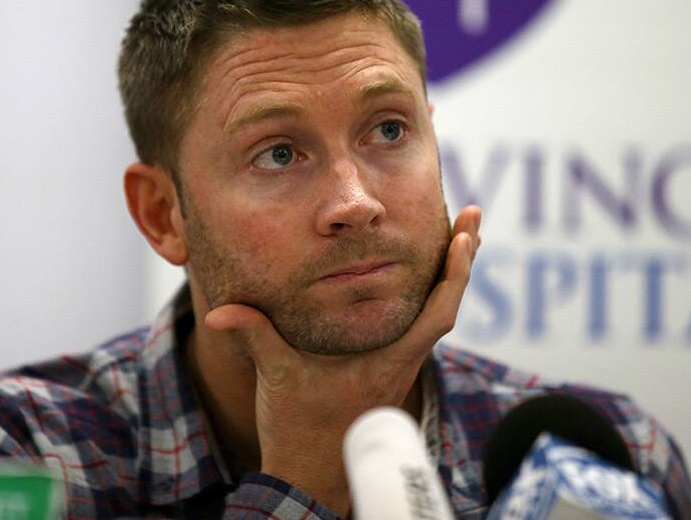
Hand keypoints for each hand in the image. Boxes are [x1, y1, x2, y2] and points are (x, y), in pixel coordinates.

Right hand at [204, 205, 481, 516]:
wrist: (312, 474)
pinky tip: (422, 275)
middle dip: (463, 259)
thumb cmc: (301, 428)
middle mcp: (402, 360)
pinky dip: (429, 294)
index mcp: (388, 361)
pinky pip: (419, 324)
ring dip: (448, 274)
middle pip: (447, 304)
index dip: (455, 275)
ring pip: (435, 313)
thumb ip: (254, 335)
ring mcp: (399, 365)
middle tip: (473, 216)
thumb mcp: (277, 377)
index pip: (437, 314)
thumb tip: (218, 312)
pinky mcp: (389, 369)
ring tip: (458, 233)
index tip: (467, 236)